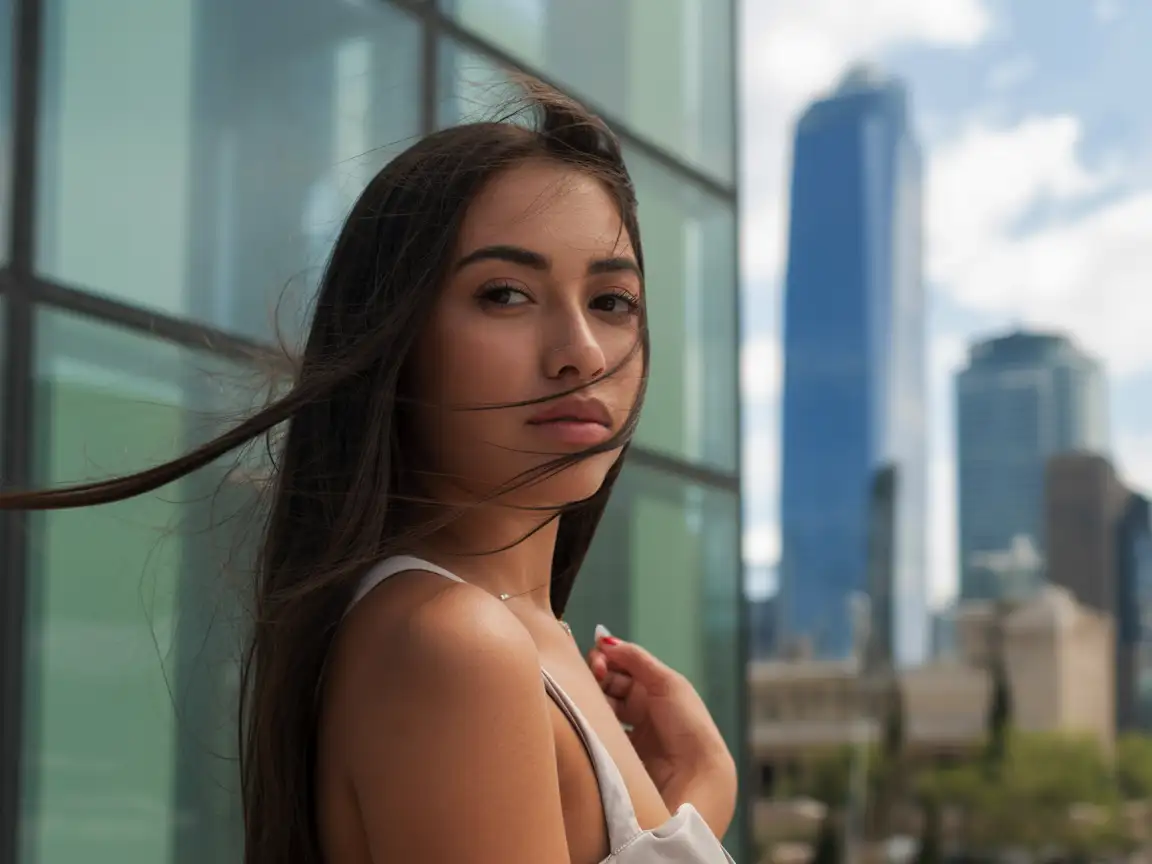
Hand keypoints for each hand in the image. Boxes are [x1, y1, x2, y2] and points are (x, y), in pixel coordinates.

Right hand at [588, 626, 736, 838]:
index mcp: (655, 687)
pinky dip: (592, 722)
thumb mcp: (666, 682)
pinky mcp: (619, 753)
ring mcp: (628, 730)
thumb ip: (634, 658)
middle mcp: (641, 706)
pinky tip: (589, 717)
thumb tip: (603, 637)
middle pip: (608, 684)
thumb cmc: (687, 723)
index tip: (597, 660)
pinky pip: (599, 731)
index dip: (606, 659)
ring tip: (591, 698)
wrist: (695, 774)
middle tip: (594, 676)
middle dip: (597, 676)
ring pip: (601, 706)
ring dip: (593, 698)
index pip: (620, 666)